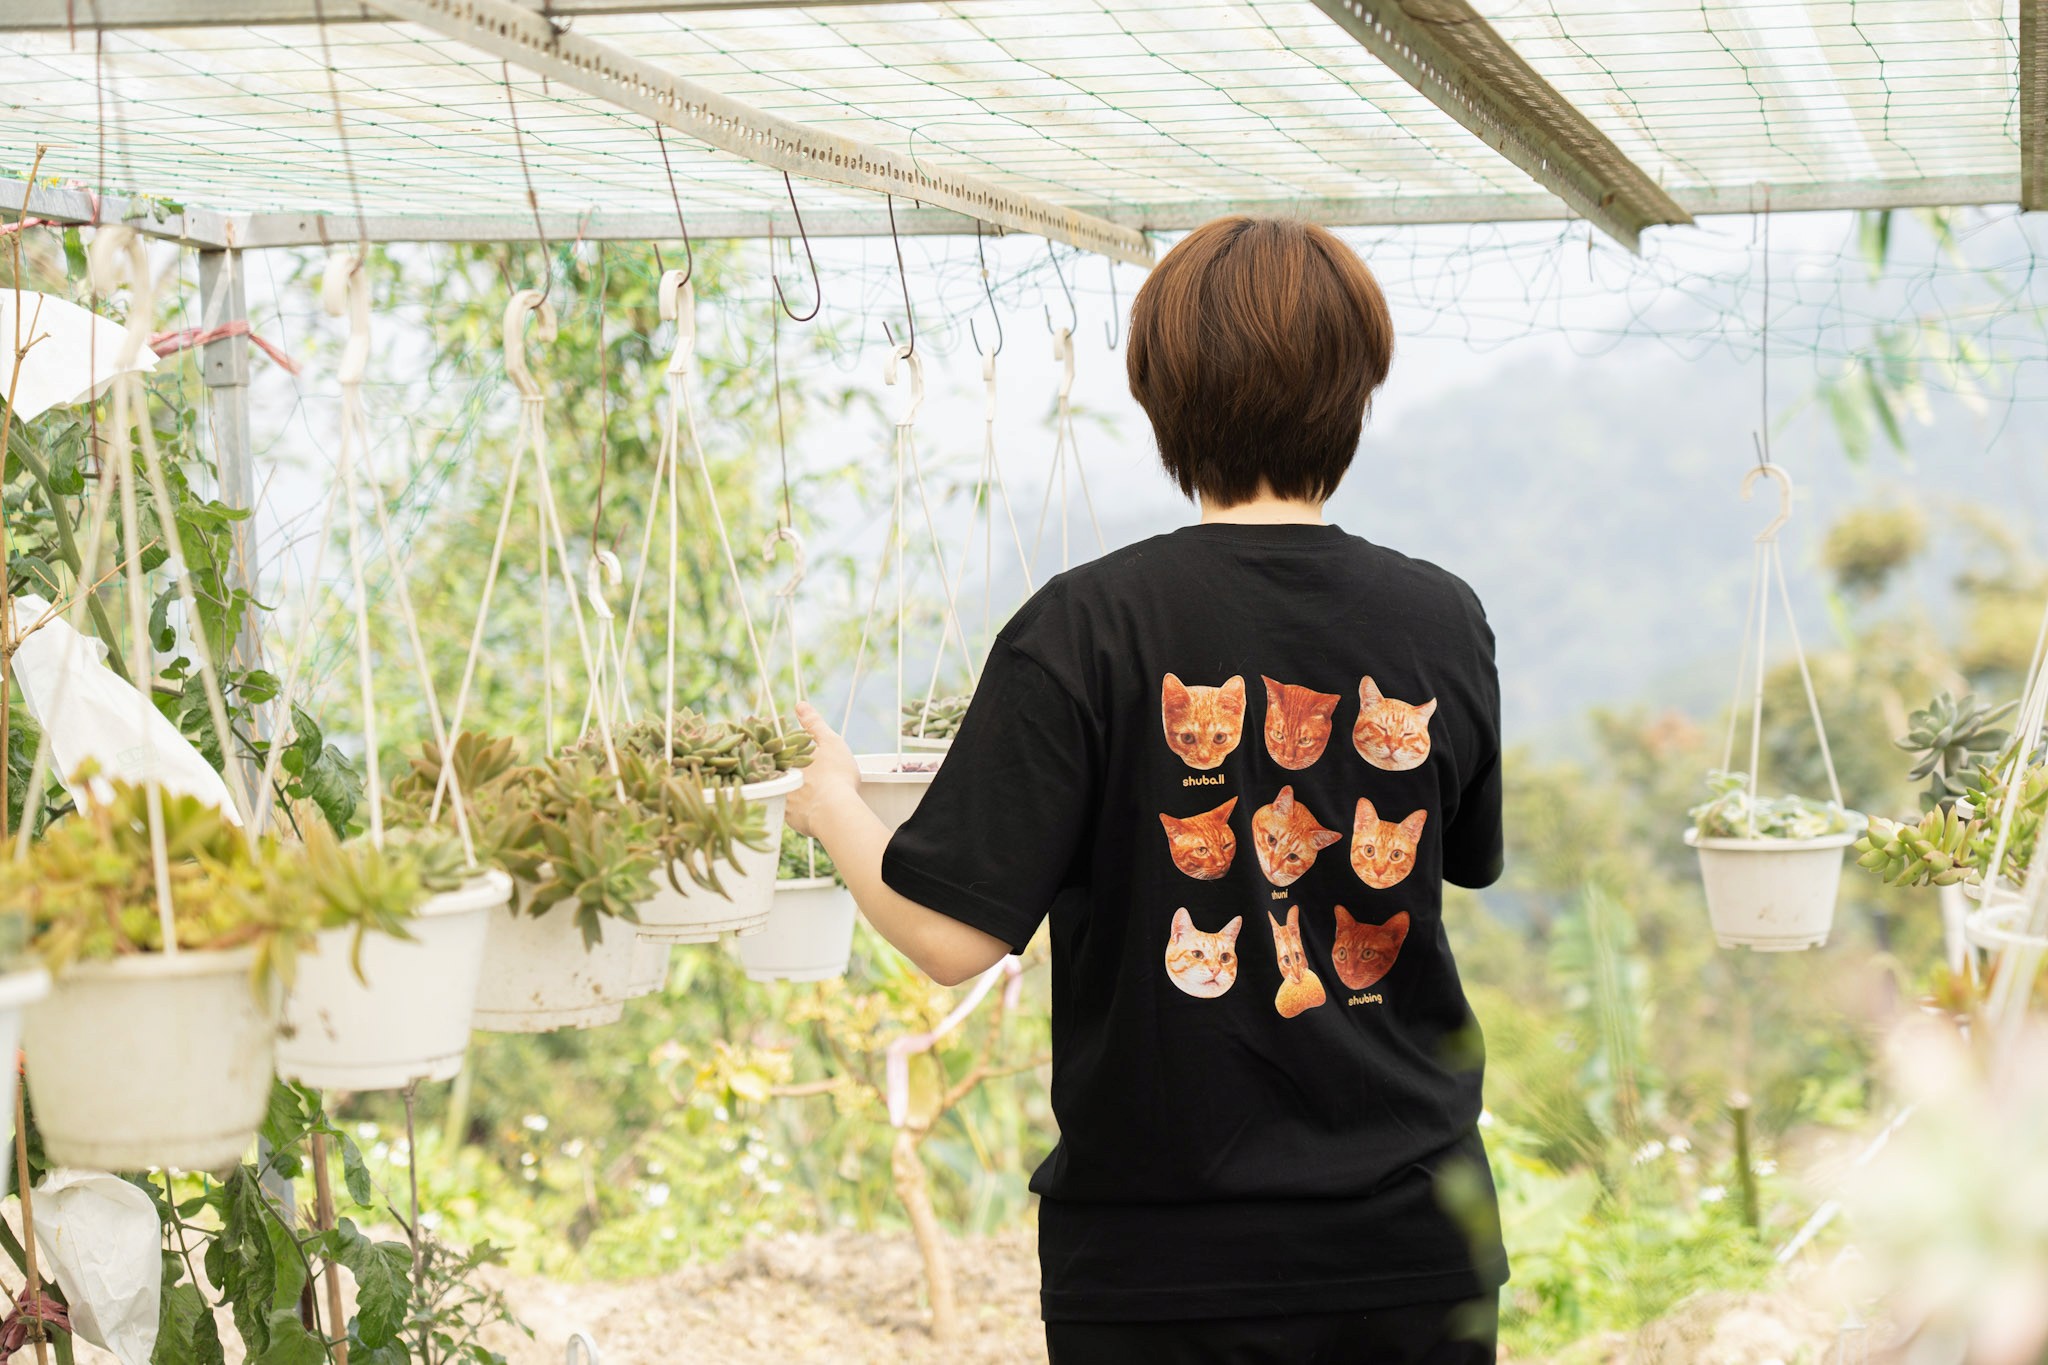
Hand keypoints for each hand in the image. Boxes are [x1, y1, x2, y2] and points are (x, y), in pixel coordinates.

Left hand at [786, 701, 861, 837]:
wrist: (835, 812)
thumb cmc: (836, 775)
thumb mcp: (830, 742)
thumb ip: (814, 723)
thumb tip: (800, 704)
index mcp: (786, 758)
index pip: (776, 747)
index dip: (780, 745)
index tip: (784, 746)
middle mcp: (778, 777)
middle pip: (774, 769)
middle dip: (780, 768)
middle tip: (801, 771)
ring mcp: (781, 798)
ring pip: (779, 790)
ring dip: (785, 788)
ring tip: (803, 790)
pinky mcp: (787, 818)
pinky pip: (787, 810)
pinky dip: (794, 808)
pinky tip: (805, 807)